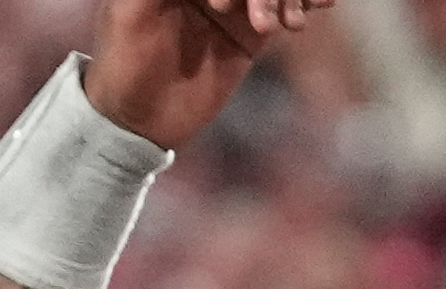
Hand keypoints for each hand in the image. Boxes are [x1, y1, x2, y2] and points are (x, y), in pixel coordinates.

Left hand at [81, 0, 308, 150]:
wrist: (140, 121)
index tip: (225, 6)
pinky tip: (321, 4)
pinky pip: (284, 8)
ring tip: (288, 24)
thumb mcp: (134, 12)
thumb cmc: (124, 64)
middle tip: (260, 21)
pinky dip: (305, 2)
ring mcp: (232, 2)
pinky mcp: (250, 32)